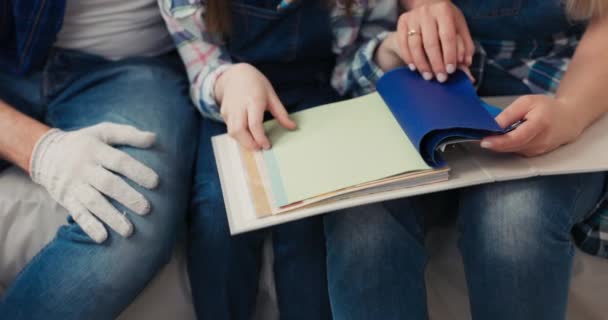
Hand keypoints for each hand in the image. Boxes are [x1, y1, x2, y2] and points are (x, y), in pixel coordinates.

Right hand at [30, 123, 159, 242]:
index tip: (156, 183)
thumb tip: (154, 138)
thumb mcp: (104, 132)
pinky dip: (90, 226)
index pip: (119, 161)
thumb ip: (128, 134)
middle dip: (127, 197)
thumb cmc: (86, 143)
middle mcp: (83, 168)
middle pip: (107, 183)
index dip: (137, 171)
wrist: (45, 153)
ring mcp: (73, 185)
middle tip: (146, 209)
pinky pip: (78, 214)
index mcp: (95, 149)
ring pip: (94, 202)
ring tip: (129, 231)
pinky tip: (103, 238)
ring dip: (111, 217)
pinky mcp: (66, 199)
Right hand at [215, 63, 295, 149]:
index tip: (267, 145)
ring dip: (243, 141)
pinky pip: (229, 128)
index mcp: (253, 100)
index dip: (260, 138)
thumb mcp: (271, 95)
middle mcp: (239, 106)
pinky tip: (246, 134)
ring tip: (254, 143)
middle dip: (249, 144)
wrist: (235, 74)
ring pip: (232, 132)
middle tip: (260, 148)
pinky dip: (238, 135)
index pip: (254, 124)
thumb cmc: (256, 84)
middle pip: (239, 131)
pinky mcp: (223, 112)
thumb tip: (293, 127)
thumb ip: (281, 113)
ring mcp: (229, 109)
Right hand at [396, 1, 474, 81]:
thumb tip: (466, 64)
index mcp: (444, 11)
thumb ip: (465, 45)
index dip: (450, 55)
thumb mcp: (459, 27)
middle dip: (436, 63)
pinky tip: (414, 68)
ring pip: (415, 45)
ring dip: (422, 64)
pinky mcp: (401, 22)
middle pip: (430, 43)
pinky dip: (408, 58)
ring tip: (428, 76)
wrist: (427, 4)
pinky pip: (403, 44)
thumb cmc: (446, 20)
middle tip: (441, 78)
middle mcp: (426, 12)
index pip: (448, 37)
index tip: (451, 71)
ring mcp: (412, 17)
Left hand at [480, 95, 584, 156]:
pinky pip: (515, 151)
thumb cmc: (547, 108)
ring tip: (494, 134)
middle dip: (494, 143)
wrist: (568, 120)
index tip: (484, 141)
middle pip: (512, 146)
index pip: (517, 138)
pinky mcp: (534, 154)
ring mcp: (538, 150)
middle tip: (481, 136)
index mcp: (540, 124)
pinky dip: (507, 145)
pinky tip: (505, 137)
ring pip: (512, 150)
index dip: (499, 141)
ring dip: (500, 144)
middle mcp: (540, 141)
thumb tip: (492, 125)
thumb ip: (509, 114)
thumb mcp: (526, 102)